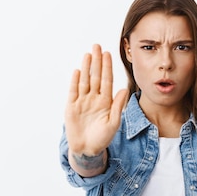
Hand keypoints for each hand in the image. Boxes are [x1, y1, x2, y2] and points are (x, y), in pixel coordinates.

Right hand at [65, 44, 128, 174]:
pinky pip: (73, 91)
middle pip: (95, 76)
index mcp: (106, 101)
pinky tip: (78, 70)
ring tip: (88, 54)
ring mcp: (82, 101)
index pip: (107, 80)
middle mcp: (94, 98)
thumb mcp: (113, 123)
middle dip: (96, 61)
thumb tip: (125, 90)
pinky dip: (75, 81)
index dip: (107, 67)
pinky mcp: (72, 107)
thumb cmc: (102, 138)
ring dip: (86, 67)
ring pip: (84, 80)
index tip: (109, 54)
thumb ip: (118, 106)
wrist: (87, 149)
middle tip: (97, 46)